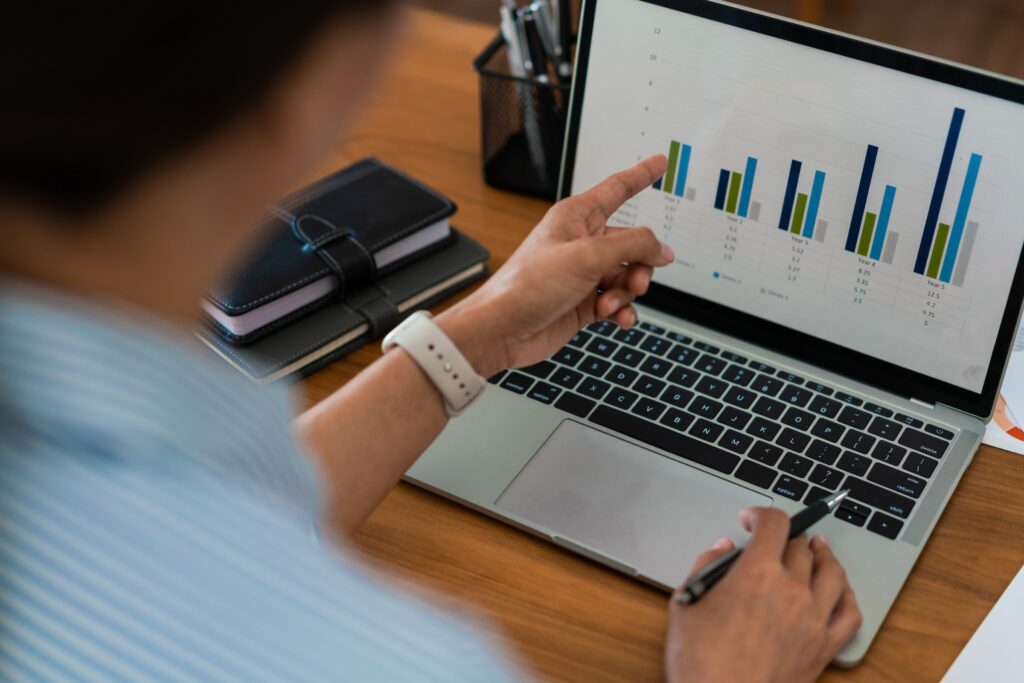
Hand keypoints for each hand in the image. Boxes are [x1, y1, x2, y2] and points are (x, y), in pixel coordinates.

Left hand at [437, 156, 674, 375]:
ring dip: (627, 291)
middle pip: (632, 243)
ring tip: (610, 303)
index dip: (641, 175)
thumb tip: (662, 250)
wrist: (504, 329)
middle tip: (637, 280)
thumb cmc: (528, 285)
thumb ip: (633, 246)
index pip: (617, 189)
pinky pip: (618, 300)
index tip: (660, 162)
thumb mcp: (588, 256)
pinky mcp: (585, 301)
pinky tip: (617, 317)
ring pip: (628, 275)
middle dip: (640, 263)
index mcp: (576, 217)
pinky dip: (621, 309)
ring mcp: (584, 273)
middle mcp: (582, 243)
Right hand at [665, 508, 861, 682]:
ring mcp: (814, 619)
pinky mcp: (824, 647)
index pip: (774, 523)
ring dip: (824, 555)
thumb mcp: (687, 603)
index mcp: (757, 573)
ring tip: (817, 548)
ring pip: (833, 572)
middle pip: (801, 547)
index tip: (750, 519)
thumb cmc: (700, 661)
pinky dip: (847, 594)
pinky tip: (839, 589)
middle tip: (775, 540)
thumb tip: (723, 548)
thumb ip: (707, 566)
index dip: (761, 513)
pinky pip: (850, 612)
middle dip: (786, 537)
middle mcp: (792, 590)